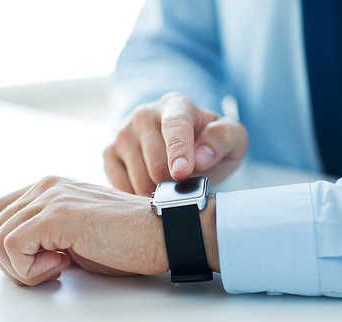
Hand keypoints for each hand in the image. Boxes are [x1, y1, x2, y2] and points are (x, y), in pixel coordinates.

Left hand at [0, 176, 169, 285]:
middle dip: (8, 260)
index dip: (4, 247)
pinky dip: (29, 269)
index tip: (35, 261)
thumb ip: (45, 234)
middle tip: (45, 268)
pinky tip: (63, 264)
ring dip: (20, 267)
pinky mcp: (58, 215)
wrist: (164, 232)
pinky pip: (11, 247)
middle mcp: (47, 186)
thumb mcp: (77, 233)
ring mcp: (51, 197)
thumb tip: (15, 254)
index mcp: (50, 187)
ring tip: (57, 266)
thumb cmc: (129, 238)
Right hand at [104, 92, 247, 194]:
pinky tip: (151, 192)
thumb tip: (202, 157)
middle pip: (155, 161)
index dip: (178, 151)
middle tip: (188, 187)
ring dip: (158, 192)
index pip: (174, 126)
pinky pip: (119, 184)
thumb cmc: (209, 143)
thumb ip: (223, 139)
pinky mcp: (110, 152)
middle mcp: (144, 114)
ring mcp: (123, 133)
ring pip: (138, 177)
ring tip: (172, 187)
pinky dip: (137, 196)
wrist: (184, 146)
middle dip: (174, 183)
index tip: (182, 174)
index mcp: (176, 104)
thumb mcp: (232, 138)